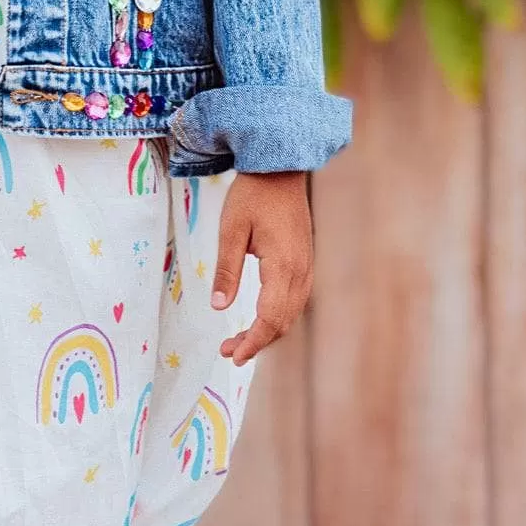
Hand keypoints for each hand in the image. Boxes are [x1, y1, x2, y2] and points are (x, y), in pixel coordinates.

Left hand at [210, 169, 312, 365]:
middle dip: (256, 342)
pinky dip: (277, 317)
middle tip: (227, 350)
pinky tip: (258, 319)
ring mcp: (306, 267)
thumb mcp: (231, 230)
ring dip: (267, 332)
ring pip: (291, 314)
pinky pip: (294, 301)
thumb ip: (226, 270)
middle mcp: (301, 272)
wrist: (280, 169)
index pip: (270, 318)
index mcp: (283, 266)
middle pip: (282, 322)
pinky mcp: (305, 263)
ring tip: (237, 340)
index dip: (252, 341)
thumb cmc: (252, 195)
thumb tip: (218, 307)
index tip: (233, 356)